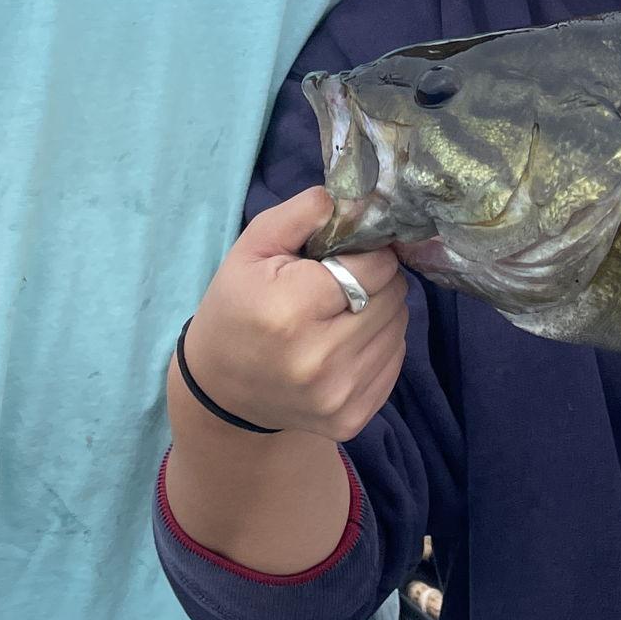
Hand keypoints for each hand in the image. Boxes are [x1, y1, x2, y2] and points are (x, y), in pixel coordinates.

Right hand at [179, 188, 408, 444]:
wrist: (221, 390)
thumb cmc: (238, 306)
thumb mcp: (253, 248)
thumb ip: (302, 214)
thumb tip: (359, 199)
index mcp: (291, 311)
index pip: (375, 268)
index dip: (369, 254)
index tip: (348, 256)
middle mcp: (319, 361)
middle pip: (393, 298)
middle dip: (378, 281)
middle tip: (346, 283)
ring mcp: (337, 397)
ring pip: (399, 328)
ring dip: (382, 312)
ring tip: (345, 311)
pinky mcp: (351, 420)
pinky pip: (395, 362)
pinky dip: (380, 344)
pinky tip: (347, 341)